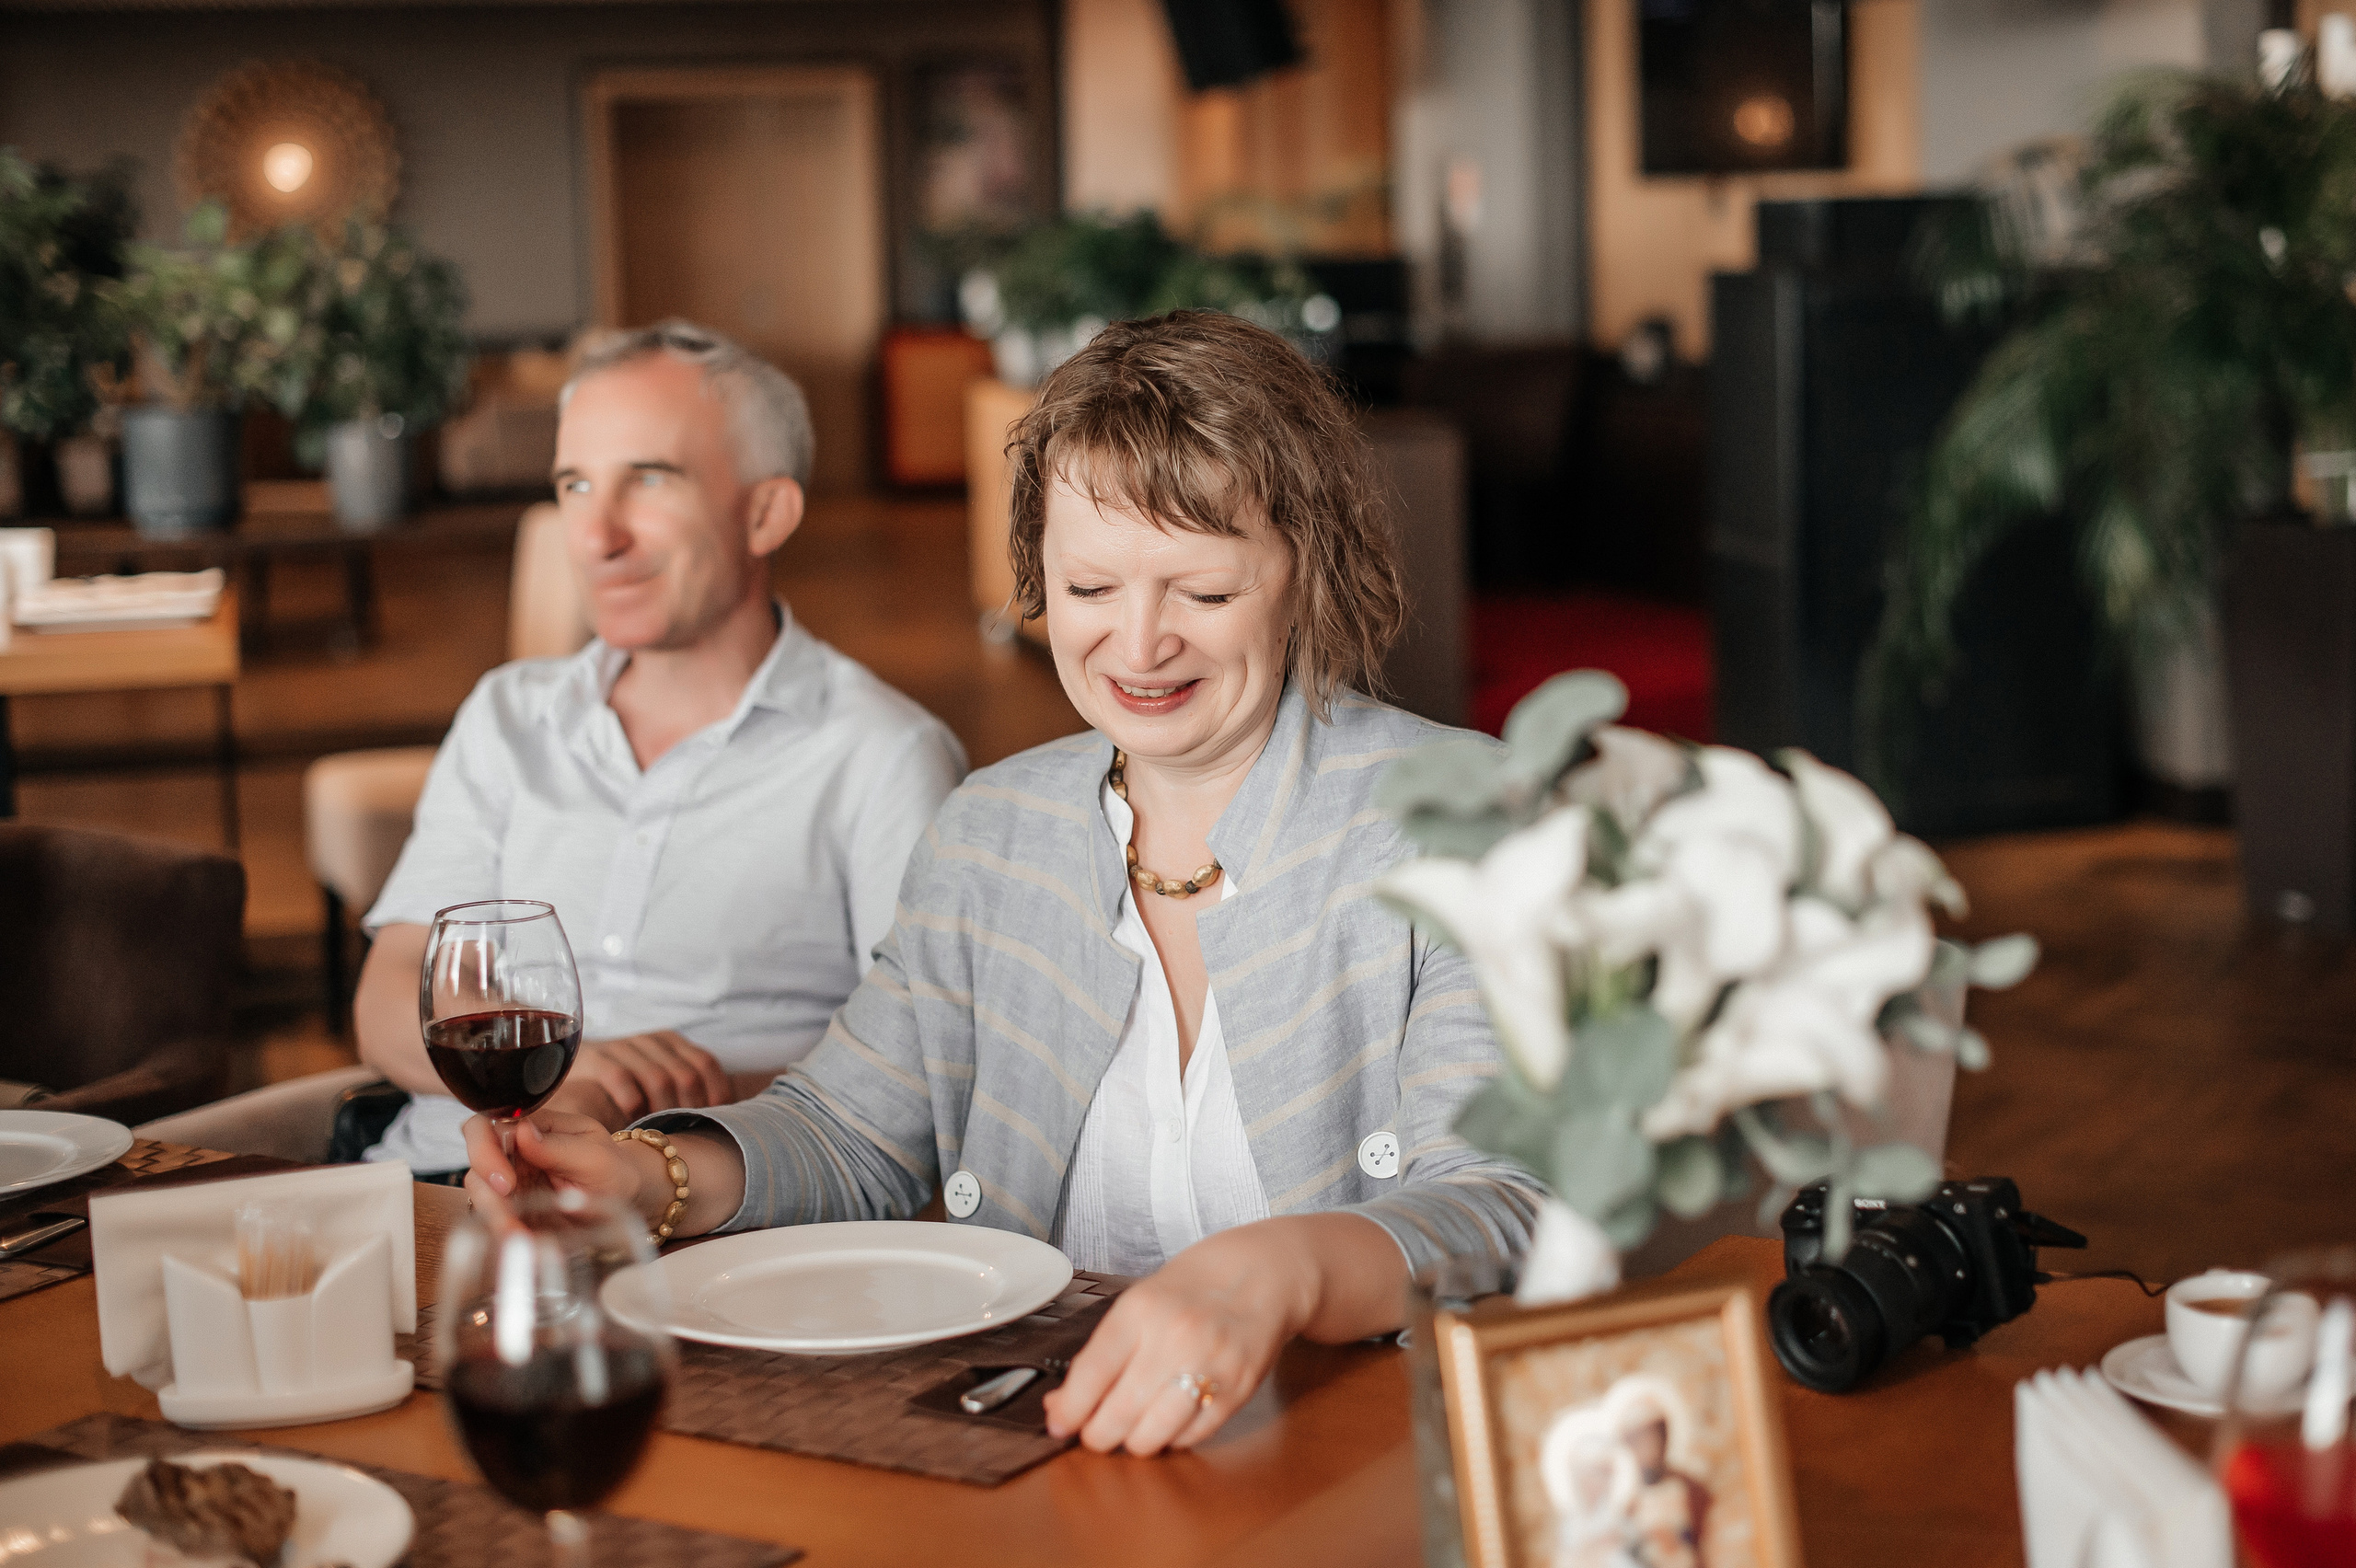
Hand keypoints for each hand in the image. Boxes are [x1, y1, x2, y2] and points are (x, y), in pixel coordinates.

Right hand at [462, 1110, 655, 1223]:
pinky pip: (497, 1223)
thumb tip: (522, 1132)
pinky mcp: (515, 1212)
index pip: (485, 1127)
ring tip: (519, 1239)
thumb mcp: (594, 1156)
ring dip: (495, 1220)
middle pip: (475, 1166)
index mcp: (531, 1129)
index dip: (484, 1152)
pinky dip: (507, 1236)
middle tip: (508, 1218)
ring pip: (481, 1198)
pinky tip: (526, 1246)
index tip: (507, 1182)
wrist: (627, 1199)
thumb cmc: (613, 1168)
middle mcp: (514, 1155)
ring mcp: (511, 1185)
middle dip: (486, 1195)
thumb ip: (558, 1146)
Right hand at [554, 1032, 729, 1125]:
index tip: (714, 1120)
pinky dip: (632, 1103)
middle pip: (685, 1075)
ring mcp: (623, 1046)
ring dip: (662, 1110)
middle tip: (684, 1133)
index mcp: (671, 1041)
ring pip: (658, 1078)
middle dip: (689, 1109)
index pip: (706, 1064)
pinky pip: (621, 1078)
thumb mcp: (654, 1078)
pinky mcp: (596, 1057)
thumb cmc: (620, 1082)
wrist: (566, 1066)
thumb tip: (724, 1115)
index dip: (715, 1093)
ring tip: (660, 1133)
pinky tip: (631, 1121)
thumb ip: (682, 1087)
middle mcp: (651, 1040)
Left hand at [1042, 1222, 1315, 1455]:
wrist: (1262, 1275)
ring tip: (1132, 1429)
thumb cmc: (1190, 1290)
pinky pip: (1190, 1438)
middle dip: (1096, 1435)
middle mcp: (1174, 1339)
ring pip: (1152, 1436)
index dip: (1068, 1410)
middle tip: (1094, 1433)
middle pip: (1117, 1414)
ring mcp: (1209, 1367)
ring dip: (1134, 1442)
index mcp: (1140, 1311)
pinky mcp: (1237, 1391)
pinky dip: (1172, 1438)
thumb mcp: (1138, 1303)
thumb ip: (1101, 1353)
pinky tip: (1169, 1419)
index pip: (1090, 1375)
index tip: (1058, 1424)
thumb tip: (1061, 1405)